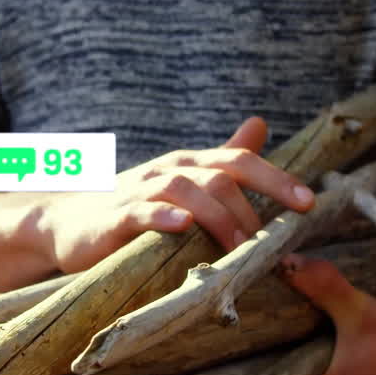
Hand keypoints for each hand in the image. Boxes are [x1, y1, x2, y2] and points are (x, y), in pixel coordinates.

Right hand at [37, 117, 315, 273]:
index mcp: (191, 164)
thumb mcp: (183, 178)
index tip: (309, 204)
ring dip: (219, 219)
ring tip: (239, 248)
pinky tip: (182, 227)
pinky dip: (163, 217)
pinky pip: (141, 212)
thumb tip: (260, 126)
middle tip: (268, 249)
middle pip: (221, 176)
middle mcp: (170, 170)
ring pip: (187, 190)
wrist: (66, 223)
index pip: (241, 162)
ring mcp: (141, 191)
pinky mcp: (115, 217)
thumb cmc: (131, 206)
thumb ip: (223, 157)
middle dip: (252, 211)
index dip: (277, 179)